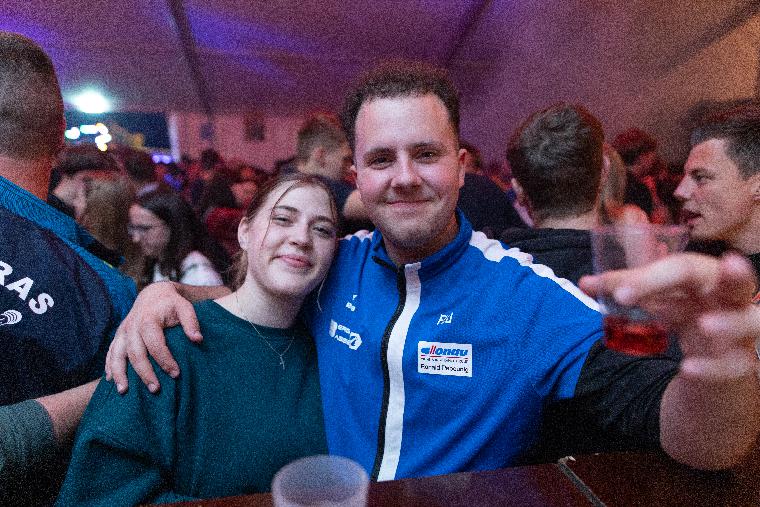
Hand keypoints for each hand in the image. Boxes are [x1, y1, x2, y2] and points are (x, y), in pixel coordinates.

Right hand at [105, 282, 201, 393]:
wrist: (153, 294)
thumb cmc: (171, 304)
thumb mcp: (184, 307)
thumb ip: (191, 322)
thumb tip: (198, 339)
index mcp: (148, 320)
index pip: (155, 344)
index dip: (165, 360)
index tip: (176, 374)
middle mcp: (132, 327)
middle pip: (135, 353)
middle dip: (144, 372)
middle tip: (155, 389)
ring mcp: (123, 332)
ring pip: (117, 355)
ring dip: (120, 374)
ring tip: (124, 391)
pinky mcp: (118, 336)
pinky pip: (110, 353)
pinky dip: (109, 366)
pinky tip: (110, 381)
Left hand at [580, 252, 759, 379]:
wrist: (712, 357)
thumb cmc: (686, 312)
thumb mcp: (658, 298)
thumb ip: (625, 288)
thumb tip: (585, 283)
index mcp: (707, 278)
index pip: (684, 268)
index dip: (651, 277)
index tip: (617, 293)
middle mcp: (730, 299)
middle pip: (734, 281)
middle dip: (731, 273)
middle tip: (727, 263)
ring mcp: (742, 331)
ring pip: (752, 321)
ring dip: (730, 323)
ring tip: (705, 326)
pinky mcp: (741, 362)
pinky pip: (735, 365)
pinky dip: (713, 368)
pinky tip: (688, 370)